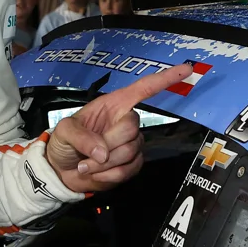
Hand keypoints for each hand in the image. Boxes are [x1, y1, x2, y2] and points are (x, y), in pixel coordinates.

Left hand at [46, 63, 192, 193]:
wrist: (61, 171)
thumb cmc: (63, 143)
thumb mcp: (64, 132)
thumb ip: (81, 137)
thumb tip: (103, 152)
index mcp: (113, 105)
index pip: (143, 89)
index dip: (165, 79)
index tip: (186, 69)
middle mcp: (125, 122)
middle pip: (131, 129)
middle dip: (107, 144)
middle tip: (87, 154)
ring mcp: (132, 144)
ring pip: (130, 153)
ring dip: (103, 164)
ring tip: (86, 164)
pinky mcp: (132, 165)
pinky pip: (128, 171)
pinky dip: (107, 176)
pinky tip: (95, 173)